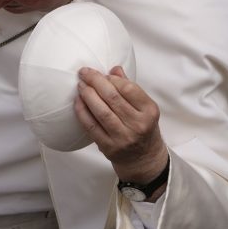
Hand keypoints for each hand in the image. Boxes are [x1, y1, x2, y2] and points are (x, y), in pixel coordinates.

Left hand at [75, 66, 167, 186]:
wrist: (144, 159)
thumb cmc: (143, 128)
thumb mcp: (144, 108)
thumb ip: (130, 87)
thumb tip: (115, 69)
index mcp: (149, 111)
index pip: (128, 88)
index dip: (112, 78)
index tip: (102, 73)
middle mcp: (138, 124)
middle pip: (113, 98)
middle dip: (95, 82)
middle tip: (84, 73)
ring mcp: (123, 137)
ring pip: (101, 112)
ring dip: (87, 95)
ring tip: (80, 85)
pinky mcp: (108, 147)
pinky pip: (91, 126)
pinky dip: (82, 112)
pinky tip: (78, 101)